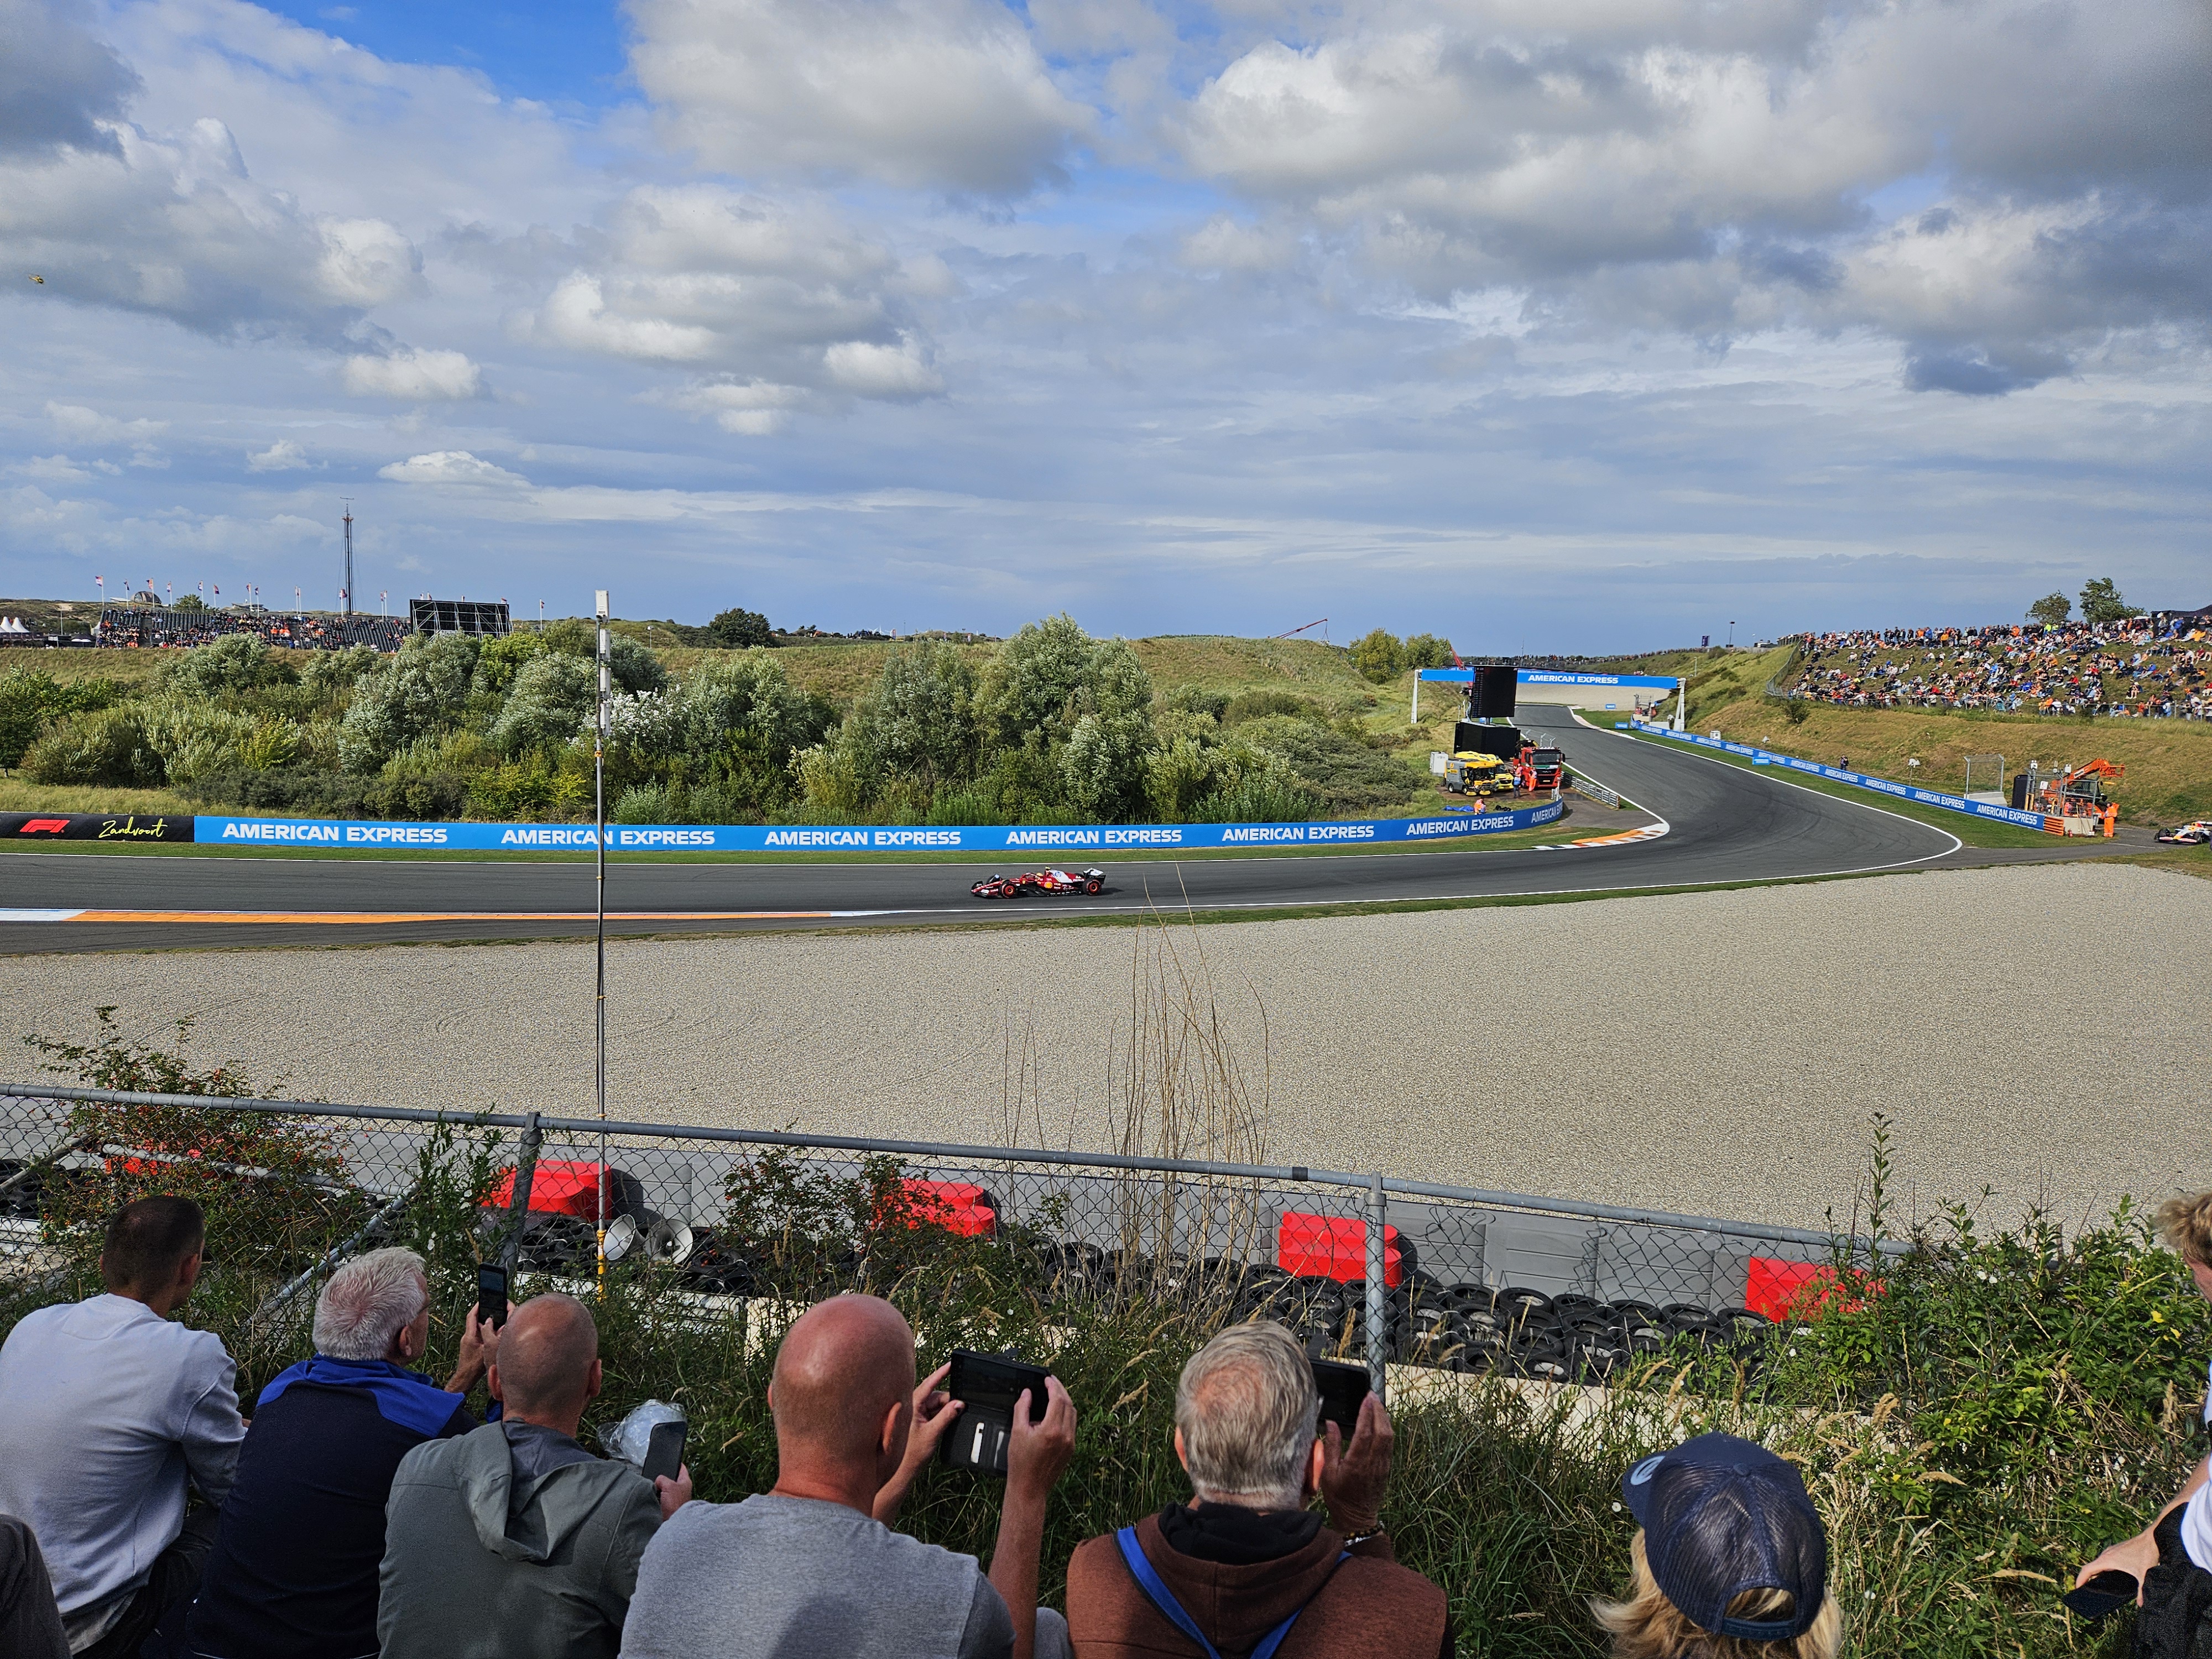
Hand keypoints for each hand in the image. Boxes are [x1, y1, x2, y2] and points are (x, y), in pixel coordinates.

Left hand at [445, 1307, 498, 1392]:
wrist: (465, 1378)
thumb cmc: (474, 1367)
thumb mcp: (487, 1349)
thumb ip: (494, 1337)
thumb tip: (502, 1326)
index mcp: (470, 1335)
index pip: (471, 1316)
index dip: (477, 1306)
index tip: (482, 1299)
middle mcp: (467, 1337)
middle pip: (474, 1320)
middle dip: (482, 1313)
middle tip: (491, 1307)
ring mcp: (467, 1342)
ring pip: (476, 1328)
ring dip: (484, 1323)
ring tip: (494, 1320)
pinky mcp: (470, 1347)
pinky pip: (477, 1335)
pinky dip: (484, 1331)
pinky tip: (491, 1334)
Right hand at [655, 1465, 692, 1520]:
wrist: (672, 1524)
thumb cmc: (676, 1505)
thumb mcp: (669, 1485)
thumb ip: (662, 1479)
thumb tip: (657, 1482)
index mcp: (685, 1482)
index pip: (681, 1468)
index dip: (676, 1463)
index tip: (671, 1458)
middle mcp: (681, 1489)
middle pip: (670, 1479)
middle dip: (662, 1479)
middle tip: (656, 1478)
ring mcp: (675, 1498)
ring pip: (664, 1489)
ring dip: (658, 1490)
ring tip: (653, 1491)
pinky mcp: (668, 1507)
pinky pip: (660, 1498)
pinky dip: (656, 1498)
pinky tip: (652, 1499)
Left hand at [902, 1363, 966, 1470]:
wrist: (905, 1469)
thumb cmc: (912, 1453)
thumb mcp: (932, 1433)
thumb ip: (946, 1417)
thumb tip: (959, 1404)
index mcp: (912, 1405)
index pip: (929, 1384)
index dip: (941, 1373)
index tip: (952, 1364)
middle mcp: (914, 1406)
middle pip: (937, 1396)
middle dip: (949, 1402)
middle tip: (961, 1409)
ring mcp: (917, 1413)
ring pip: (937, 1405)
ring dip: (946, 1411)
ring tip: (946, 1424)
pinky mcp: (921, 1421)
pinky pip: (935, 1413)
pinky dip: (943, 1416)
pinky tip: (946, 1424)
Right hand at [1006, 1376, 1076, 1506]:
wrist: (1029, 1488)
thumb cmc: (1021, 1463)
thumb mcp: (1017, 1432)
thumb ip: (1022, 1409)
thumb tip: (1027, 1393)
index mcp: (1052, 1430)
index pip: (1058, 1399)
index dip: (1053, 1386)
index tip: (1047, 1379)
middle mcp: (1065, 1435)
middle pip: (1068, 1404)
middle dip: (1060, 1390)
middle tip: (1051, 1382)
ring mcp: (1070, 1443)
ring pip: (1073, 1414)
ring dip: (1065, 1401)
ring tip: (1053, 1394)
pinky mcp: (1071, 1449)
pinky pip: (1072, 1425)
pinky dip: (1066, 1414)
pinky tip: (1055, 1412)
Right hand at [1320, 1392, 1392, 1532]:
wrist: (1356, 1518)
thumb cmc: (1339, 1497)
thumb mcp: (1327, 1472)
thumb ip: (1330, 1446)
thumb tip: (1330, 1423)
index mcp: (1356, 1463)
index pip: (1365, 1432)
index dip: (1366, 1413)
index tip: (1365, 1398)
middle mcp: (1372, 1463)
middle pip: (1382, 1430)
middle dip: (1378, 1410)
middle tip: (1372, 1395)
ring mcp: (1382, 1465)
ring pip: (1389, 1436)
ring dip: (1384, 1418)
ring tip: (1377, 1404)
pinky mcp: (1386, 1468)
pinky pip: (1390, 1444)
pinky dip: (1386, 1429)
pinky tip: (1381, 1422)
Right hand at [2077, 1532, 2157, 1603]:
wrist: (2152, 1538)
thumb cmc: (2146, 1554)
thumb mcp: (2143, 1575)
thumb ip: (2141, 1591)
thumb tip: (2141, 1604)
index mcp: (2107, 1560)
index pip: (2087, 1570)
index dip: (2080, 1579)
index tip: (2077, 1588)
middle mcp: (2106, 1554)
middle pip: (2091, 1567)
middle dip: (2087, 1578)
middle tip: (2086, 1589)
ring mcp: (2111, 1551)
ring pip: (2098, 1563)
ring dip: (2095, 1572)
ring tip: (2097, 1583)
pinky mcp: (2117, 1550)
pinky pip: (2105, 1560)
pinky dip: (2103, 1568)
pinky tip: (2111, 1575)